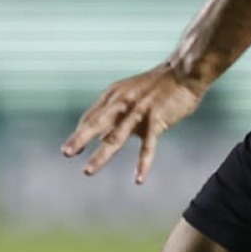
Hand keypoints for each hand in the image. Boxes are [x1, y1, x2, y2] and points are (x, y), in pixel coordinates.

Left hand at [62, 62, 206, 183]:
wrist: (184, 72)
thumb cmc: (157, 85)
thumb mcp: (130, 94)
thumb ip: (116, 113)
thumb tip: (101, 135)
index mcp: (114, 96)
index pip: (91, 116)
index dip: (80, 132)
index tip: (70, 148)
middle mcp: (122, 103)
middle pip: (96, 123)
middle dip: (79, 139)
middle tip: (66, 153)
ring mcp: (139, 112)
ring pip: (116, 136)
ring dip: (101, 155)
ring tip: (88, 170)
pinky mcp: (157, 120)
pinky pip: (148, 146)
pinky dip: (143, 163)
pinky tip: (138, 179)